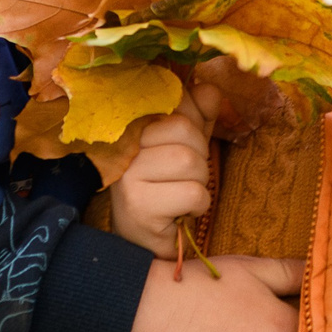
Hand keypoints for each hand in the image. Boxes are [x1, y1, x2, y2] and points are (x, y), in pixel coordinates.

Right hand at [108, 84, 216, 257]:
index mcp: (132, 124)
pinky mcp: (139, 206)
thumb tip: (209, 89)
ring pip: (190, 161)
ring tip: (181, 193)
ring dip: (199, 182)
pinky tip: (181, 212)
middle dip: (199, 156)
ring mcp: (127, 176)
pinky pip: (193, 193)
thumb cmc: (169, 187)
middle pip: (185, 130)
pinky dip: (198, 205)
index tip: (185, 142)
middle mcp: (122, 146)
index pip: (176, 99)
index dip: (194, 121)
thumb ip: (199, 115)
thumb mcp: (187, 144)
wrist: (148, 241)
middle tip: (183, 176)